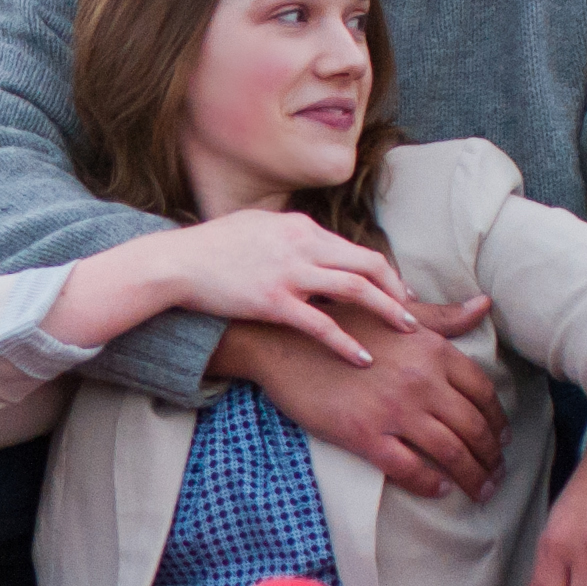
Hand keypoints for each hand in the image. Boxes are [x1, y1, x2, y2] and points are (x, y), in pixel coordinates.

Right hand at [56, 212, 416, 367]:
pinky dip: (347, 342)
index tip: (398, 292)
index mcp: (300, 227)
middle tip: (412, 314)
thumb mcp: (255, 228)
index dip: (383, 273)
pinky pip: (322, 324)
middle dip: (396, 290)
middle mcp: (302, 245)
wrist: (174, 263)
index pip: (355, 249)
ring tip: (406, 331)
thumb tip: (310, 247)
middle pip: (368, 264)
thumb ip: (288, 238)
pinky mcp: (273, 302)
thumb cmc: (210, 248)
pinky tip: (363, 358)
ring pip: (355, 289)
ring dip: (386, 310)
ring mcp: (288, 273)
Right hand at [214, 296, 503, 499]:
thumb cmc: (342, 325)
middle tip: (496, 474)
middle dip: (490, 458)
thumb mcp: (397, 313)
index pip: (483, 394)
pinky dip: (430, 484)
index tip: (502, 440)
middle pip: (473, 428)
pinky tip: (439, 489)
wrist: (282, 342)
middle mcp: (420, 380)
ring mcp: (393, 409)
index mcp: (433, 350)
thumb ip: (443, 318)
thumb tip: (484, 305)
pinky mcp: (364, 435)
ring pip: (450, 453)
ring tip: (479, 490)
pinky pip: (409, 468)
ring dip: (472, 477)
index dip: (498, 422)